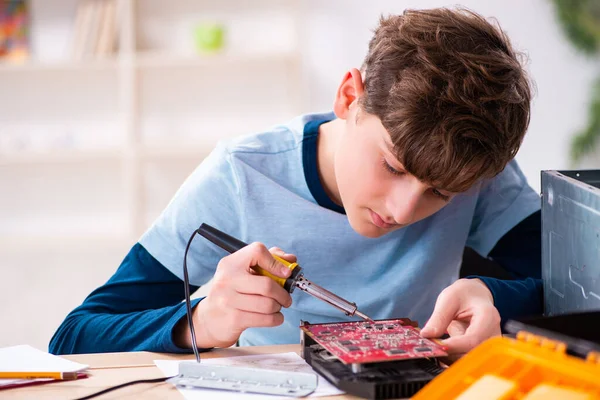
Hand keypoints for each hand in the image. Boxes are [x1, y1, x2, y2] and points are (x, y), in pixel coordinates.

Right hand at [174, 243, 294, 348]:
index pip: (257, 252)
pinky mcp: (234, 319)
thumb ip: (268, 259)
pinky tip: (274, 316)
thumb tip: (290, 259)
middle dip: (283, 293)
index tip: (285, 273)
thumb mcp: (243, 270)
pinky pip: (265, 319)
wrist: (210, 318)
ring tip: (277, 306)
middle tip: (286, 297)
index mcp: (231, 263)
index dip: (276, 262)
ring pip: (268, 304)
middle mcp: (227, 279)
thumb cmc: (233, 291)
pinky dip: (276, 319)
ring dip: (279, 307)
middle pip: (267, 285)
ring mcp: (228, 300)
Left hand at [420, 278, 500, 357]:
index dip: (454, 346)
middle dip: (451, 354)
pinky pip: (468, 359)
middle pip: (474, 353)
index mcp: (488, 317)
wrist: (475, 295)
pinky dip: (453, 358)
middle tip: (431, 349)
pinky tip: (441, 352)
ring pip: (471, 359)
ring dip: (451, 358)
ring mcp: (489, 344)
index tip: (436, 347)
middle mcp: (493, 334)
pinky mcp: (482, 350)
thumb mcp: (448, 299)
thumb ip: (438, 318)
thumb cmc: (464, 295)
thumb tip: (426, 335)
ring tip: (434, 348)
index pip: (473, 339)